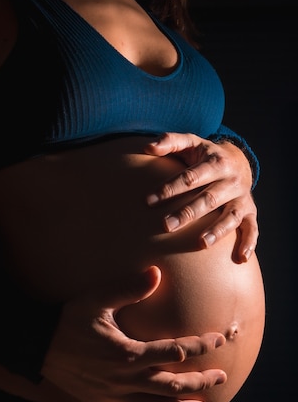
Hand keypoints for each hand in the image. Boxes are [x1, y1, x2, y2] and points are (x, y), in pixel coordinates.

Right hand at [42, 266, 226, 401]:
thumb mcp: (96, 300)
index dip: (201, 345)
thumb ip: (128, 288)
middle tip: (222, 377)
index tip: (220, 339)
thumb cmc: (68, 320)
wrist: (37, 346)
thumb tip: (156, 273)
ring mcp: (113, 396)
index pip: (175, 351)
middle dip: (201, 382)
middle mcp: (125, 379)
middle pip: (172, 386)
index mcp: (128, 353)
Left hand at [144, 132, 257, 262]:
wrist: (238, 161)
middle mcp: (231, 181)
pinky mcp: (250, 212)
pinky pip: (252, 229)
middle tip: (165, 226)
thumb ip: (169, 142)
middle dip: (187, 213)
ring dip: (218, 231)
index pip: (191, 177)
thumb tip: (148, 146)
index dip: (170, 188)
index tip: (149, 200)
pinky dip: (249, 243)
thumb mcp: (190, 143)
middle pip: (208, 199)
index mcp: (216, 162)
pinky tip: (240, 259)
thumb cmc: (204, 155)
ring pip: (231, 216)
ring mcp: (242, 198)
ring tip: (202, 243)